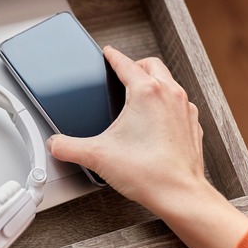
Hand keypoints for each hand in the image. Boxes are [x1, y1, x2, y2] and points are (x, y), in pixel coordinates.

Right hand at [46, 46, 205, 218]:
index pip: (125, 63)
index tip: (108, 53)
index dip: (112, 56)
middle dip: (136, 65)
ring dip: (154, 82)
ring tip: (139, 95)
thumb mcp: (97, 156)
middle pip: (152, 65)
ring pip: (169, 82)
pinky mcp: (192, 126)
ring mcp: (184, 109)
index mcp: (146, 92)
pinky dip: (167, 104)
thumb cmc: (148, 173)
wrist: (179, 194)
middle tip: (123, 72)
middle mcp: (169, 94)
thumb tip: (55, 144)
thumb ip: (68, 147)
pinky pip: (180, 104)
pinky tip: (156, 120)